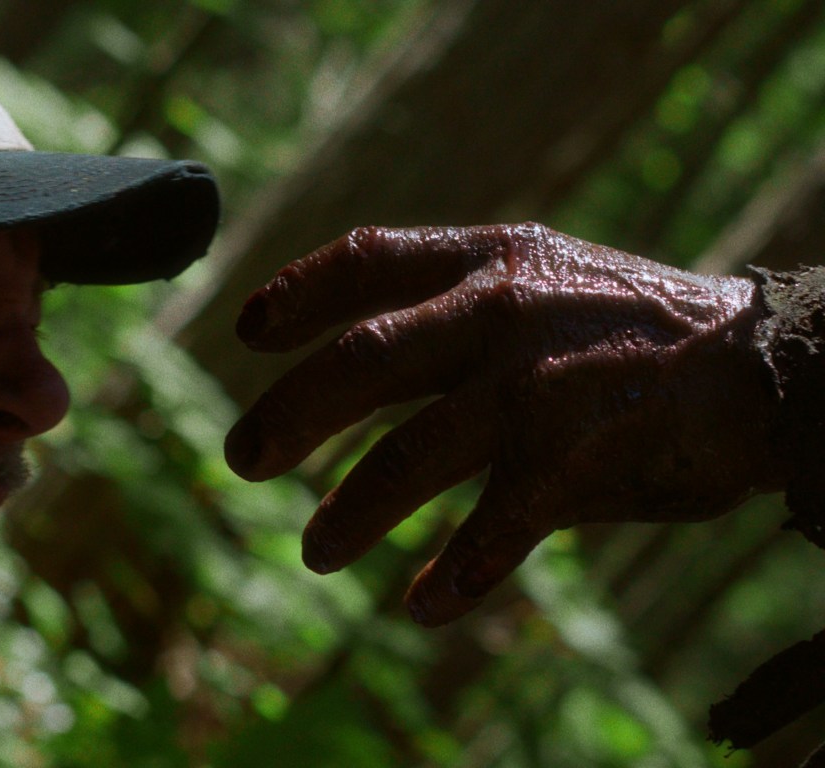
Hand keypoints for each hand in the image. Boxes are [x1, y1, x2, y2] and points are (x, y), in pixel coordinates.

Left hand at [225, 223, 785, 625]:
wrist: (761, 362)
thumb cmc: (633, 327)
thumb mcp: (541, 281)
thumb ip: (458, 311)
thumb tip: (359, 363)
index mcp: (489, 259)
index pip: (368, 258)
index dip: (298, 291)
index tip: (247, 332)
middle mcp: (502, 310)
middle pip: (362, 361)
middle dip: (291, 414)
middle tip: (242, 459)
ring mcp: (536, 383)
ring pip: (410, 455)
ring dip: (353, 511)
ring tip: (315, 551)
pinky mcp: (578, 457)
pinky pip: (492, 526)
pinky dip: (454, 572)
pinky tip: (425, 605)